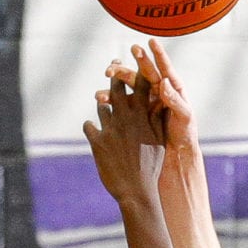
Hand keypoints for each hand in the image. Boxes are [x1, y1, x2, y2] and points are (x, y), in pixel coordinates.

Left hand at [84, 65, 166, 203]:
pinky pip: (89, 126)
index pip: (141, 83)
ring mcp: (111, 127)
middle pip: (117, 86)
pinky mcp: (97, 141)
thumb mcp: (158, 141)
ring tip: (101, 101)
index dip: (137, 67)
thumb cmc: (151, 166)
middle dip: (114, 74)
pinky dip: (90, 127)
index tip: (133, 55)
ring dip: (102, 103)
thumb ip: (155, 118)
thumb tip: (157, 101)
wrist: (137, 192)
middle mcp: (127, 117)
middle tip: (111, 67)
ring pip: (101, 105)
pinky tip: (91, 128)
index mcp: (144, 115)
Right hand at [103, 39, 197, 157]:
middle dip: (125, 68)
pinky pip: (120, 104)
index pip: (164, 67)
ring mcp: (144, 101)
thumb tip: (163, 82)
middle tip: (113, 65)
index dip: (158, 54)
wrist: (178, 154)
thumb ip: (175, 100)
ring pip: (126, 87)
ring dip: (113, 83)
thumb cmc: (185, 133)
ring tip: (104, 79)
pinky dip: (109, 100)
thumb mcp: (184, 117)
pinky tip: (99, 99)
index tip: (150, 41)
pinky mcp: (135, 113)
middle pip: (139, 74)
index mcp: (172, 87)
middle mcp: (156, 90)